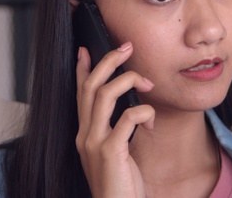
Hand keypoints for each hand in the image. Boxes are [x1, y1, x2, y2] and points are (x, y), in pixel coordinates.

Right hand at [75, 42, 155, 197]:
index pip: (80, 94)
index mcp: (85, 134)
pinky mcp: (110, 152)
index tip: (86, 50)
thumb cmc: (121, 186)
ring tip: (147, 82)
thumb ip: (116, 132)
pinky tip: (151, 121)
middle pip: (91, 86)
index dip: (82, 69)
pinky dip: (143, 112)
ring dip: (128, 80)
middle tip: (126, 47)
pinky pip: (127, 118)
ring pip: (105, 95)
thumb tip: (132, 110)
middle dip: (108, 62)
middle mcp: (85, 135)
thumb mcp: (115, 154)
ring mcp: (94, 143)